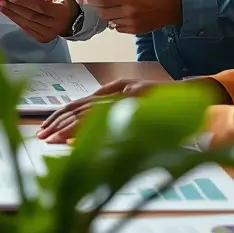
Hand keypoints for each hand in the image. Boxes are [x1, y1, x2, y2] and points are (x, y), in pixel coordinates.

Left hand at [0, 0, 77, 42]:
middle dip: (14, 9)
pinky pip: (27, 30)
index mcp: (60, 12)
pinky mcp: (43, 39)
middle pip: (31, 16)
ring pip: (27, 24)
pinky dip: (18, 22)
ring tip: (2, 8)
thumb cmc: (61, 4)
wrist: (71, 19)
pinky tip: (11, 16)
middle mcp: (55, 25)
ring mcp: (49, 34)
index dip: (25, 2)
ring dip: (13, 16)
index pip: (40, 7)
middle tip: (2, 2)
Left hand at [36, 79, 158, 142]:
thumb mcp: (133, 102)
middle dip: (56, 123)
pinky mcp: (136, 104)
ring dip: (68, 128)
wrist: (192, 96)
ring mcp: (124, 98)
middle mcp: (114, 93)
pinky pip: (110, 118)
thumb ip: (111, 106)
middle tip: (42, 136)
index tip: (44, 129)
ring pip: (89, 113)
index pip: (76, 104)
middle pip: (77, 107)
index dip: (58, 116)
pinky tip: (79, 139)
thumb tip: (85, 126)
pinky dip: (93, 128)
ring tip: (53, 139)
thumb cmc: (162, 103)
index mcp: (111, 93)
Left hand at [78, 0, 181, 34]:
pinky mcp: (135, 30)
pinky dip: (115, 22)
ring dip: (106, 15)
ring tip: (111, 8)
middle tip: (97, 3)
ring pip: (110, 21)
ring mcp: (132, 23)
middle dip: (97, 8)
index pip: (103, 0)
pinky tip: (119, 15)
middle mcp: (129, 12)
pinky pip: (118, 28)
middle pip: (103, 12)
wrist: (170, 7)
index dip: (91, 0)